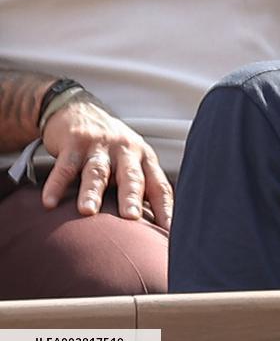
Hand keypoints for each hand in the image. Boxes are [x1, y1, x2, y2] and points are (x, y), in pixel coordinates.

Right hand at [40, 94, 172, 228]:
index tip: (169, 230)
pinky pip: (65, 166)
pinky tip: (49, 203)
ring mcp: (100, 146)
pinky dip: (56, 185)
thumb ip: (141, 188)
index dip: (165, 208)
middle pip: (131, 177)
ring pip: (98, 171)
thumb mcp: (132, 161)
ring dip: (92, 191)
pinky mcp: (74, 143)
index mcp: (145, 158)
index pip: (158, 186)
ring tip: (88, 211)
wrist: (80, 109)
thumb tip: (153, 227)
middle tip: (131, 218)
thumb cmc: (111, 146)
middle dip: (131, 197)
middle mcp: (126, 151)